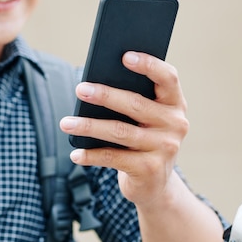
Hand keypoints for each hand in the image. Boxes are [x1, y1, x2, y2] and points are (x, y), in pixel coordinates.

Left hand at [59, 51, 188, 206]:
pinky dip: (91, 155)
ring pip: (120, 131)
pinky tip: (75, 153)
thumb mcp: (145, 121)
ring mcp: (164, 149)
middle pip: (135, 104)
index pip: (167, 78)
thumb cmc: (143, 141)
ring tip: (65, 123)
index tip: (125, 56)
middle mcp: (175, 124)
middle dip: (104, 95)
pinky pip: (113, 158)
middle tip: (80, 89)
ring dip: (89, 126)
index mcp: (175, 104)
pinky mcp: (149, 170)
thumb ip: (132, 102)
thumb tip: (93, 86)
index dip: (148, 65)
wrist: (156, 186)